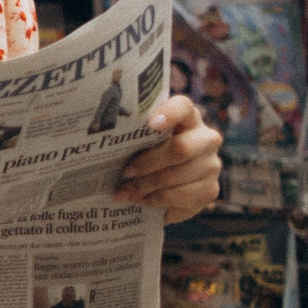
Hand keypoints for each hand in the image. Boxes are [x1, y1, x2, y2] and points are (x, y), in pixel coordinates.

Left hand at [116, 94, 222, 222]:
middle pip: (180, 149)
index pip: (183, 107)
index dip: (170, 114)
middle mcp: (206, 139)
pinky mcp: (211, 190)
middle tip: (125, 172)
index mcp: (187, 118)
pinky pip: (182, 197)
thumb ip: (131, 134)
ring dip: (146, 186)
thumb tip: (95, 137)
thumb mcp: (140, 140)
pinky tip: (141, 200)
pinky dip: (157, 200)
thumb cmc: (145, 152)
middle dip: (148, 163)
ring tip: (124, 192)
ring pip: (178, 176)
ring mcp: (211, 165)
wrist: (165, 183)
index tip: (152, 124)